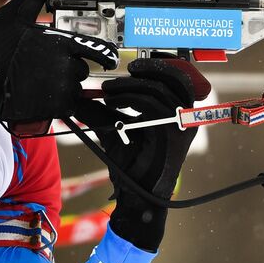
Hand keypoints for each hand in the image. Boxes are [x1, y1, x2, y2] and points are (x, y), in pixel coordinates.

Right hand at [0, 0, 117, 122]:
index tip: (107, 59)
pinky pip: (69, 104)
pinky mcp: (56, 105)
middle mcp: (67, 64)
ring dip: (64, 86)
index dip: (103, 55)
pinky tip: (42, 94)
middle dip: (69, 68)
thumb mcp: (15, 13)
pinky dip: (59, 101)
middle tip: (47, 67)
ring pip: (75, 87)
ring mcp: (63, 86)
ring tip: (41, 81)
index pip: (97, 49)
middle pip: (82, 68)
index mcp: (63, 42)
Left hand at [89, 58, 198, 251]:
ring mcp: (181, 127)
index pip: (179, 79)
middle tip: (125, 71)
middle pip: (175, 78)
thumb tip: (79, 97)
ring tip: (108, 91)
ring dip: (130, 85)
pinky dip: (129, 98)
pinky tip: (112, 103)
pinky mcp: (173, 135)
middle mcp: (184, 119)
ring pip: (159, 90)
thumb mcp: (112, 131)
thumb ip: (101, 112)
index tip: (134, 66)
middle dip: (150, 68)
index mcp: (177, 114)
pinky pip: (153, 105)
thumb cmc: (129, 167)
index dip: (160, 66)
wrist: (136, 196)